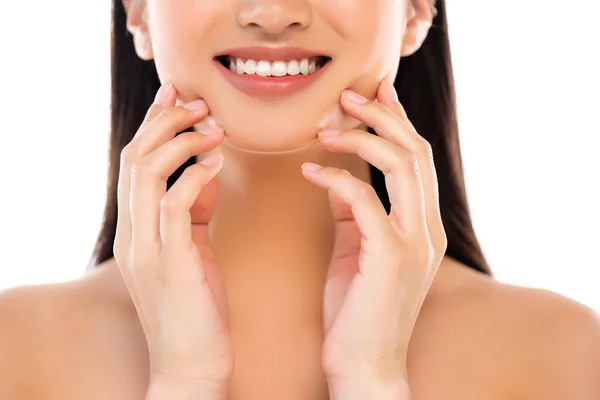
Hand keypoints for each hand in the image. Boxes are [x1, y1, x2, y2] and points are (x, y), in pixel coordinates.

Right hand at [113, 82, 232, 396]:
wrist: (191, 366)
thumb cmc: (196, 308)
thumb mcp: (193, 251)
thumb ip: (194, 211)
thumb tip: (207, 171)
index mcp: (135, 230)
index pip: (133, 163)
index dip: (153, 125)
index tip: (176, 98)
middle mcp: (132, 235)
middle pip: (134, 158)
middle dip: (165, 122)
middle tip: (197, 104)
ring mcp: (146, 249)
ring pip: (147, 173)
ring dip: (181, 141)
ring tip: (212, 127)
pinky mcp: (171, 264)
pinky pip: (175, 205)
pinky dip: (195, 176)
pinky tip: (218, 162)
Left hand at [301, 80, 446, 385]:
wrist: (365, 364)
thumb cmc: (357, 309)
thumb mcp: (358, 250)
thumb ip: (356, 214)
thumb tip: (338, 177)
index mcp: (421, 226)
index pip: (417, 160)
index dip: (398, 122)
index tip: (376, 94)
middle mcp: (427, 229)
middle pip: (415, 153)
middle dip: (383, 117)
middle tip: (348, 97)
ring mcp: (414, 242)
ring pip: (402, 167)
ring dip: (362, 138)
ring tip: (326, 127)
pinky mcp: (391, 257)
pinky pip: (365, 201)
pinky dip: (336, 179)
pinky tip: (310, 171)